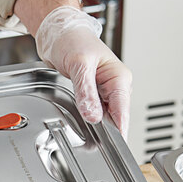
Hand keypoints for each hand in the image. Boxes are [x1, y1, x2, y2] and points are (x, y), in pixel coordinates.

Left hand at [35, 6, 131, 138]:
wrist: (60, 34)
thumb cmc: (73, 40)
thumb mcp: (79, 65)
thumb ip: (86, 92)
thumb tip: (93, 115)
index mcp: (118, 78)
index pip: (122, 111)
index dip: (118, 130)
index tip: (114, 147)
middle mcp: (114, 86)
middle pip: (115, 117)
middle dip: (105, 132)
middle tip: (93, 146)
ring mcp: (103, 91)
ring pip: (104, 116)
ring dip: (96, 127)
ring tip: (86, 139)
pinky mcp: (92, 94)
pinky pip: (93, 112)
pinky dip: (88, 119)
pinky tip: (82, 126)